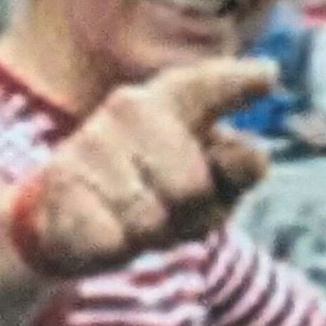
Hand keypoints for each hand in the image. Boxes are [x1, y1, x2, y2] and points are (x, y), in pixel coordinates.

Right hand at [10, 57, 276, 280]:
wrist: (57, 216)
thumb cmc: (144, 196)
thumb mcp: (205, 186)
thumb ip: (237, 169)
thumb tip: (254, 154)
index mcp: (171, 99)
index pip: (209, 89)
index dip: (238, 85)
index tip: (268, 78)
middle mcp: (131, 108)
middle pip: (194, 186)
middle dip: (188, 213)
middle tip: (165, 209)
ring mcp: (94, 143)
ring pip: (152, 219)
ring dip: (150, 234)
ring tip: (128, 218)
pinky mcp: (64, 183)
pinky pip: (114, 239)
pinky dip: (114, 247)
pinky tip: (100, 227)